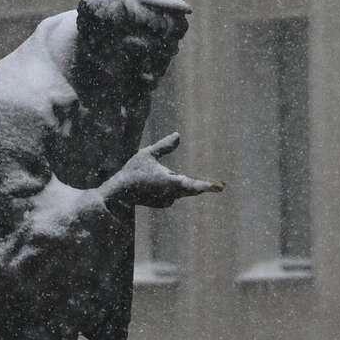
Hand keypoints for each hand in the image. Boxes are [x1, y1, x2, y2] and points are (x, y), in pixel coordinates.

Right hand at [103, 132, 223, 208]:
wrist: (119, 193)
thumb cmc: (132, 172)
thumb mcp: (147, 154)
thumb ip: (164, 146)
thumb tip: (178, 135)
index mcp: (168, 182)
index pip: (191, 184)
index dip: (206, 185)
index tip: (218, 187)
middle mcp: (170, 194)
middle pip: (191, 189)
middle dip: (203, 186)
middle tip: (220, 186)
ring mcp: (166, 200)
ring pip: (183, 191)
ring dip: (188, 186)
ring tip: (197, 185)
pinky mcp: (162, 203)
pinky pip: (174, 194)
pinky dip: (175, 188)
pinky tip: (166, 185)